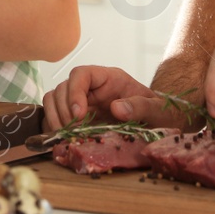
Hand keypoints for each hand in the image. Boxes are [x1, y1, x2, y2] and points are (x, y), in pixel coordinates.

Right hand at [41, 66, 193, 131]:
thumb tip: (116, 108)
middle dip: (63, 110)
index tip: (79, 114)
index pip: (81, 74)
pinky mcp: (77, 117)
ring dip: (55, 118)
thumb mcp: (157, 110)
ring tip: (67, 136)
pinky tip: (65, 139)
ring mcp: (82, 102)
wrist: (160, 123)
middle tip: (73, 131)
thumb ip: (140, 106)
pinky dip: (54, 126)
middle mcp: (92, 88)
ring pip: (54, 100)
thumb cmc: (160, 112)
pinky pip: (55, 115)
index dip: (75, 92)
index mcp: (108, 79)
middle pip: (63, 88)